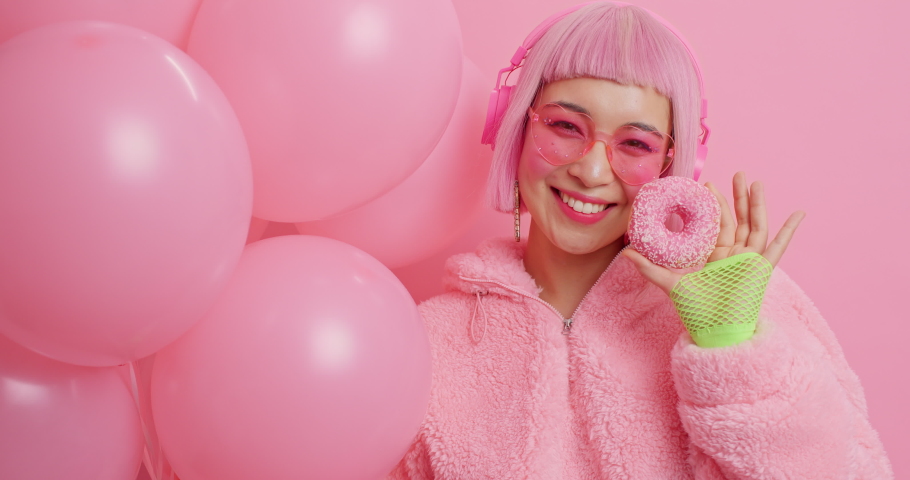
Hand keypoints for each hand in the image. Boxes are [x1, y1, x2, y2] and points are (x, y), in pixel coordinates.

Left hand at [623, 172, 805, 294]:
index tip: (707, 185)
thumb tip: (625, 253)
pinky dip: (789, 231)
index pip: (717, 224)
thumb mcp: (670, 283)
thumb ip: (649, 268)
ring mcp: (749, 261)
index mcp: (714, 256)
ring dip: (758, 205)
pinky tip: (800, 214)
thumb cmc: (695, 310)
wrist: (712, 330)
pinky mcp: (762, 269)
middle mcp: (733, 255)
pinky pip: (778, 247)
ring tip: (756, 183)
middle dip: (739, 197)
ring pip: (756, 226)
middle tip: (737, 173)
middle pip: (739, 219)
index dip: (715, 204)